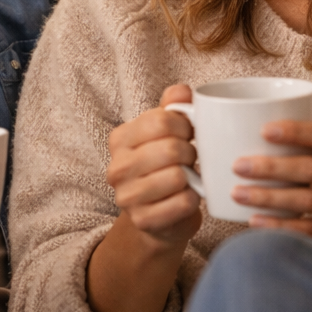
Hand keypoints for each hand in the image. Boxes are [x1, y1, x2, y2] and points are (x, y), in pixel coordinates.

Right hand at [105, 84, 202, 250]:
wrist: (159, 217)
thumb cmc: (164, 167)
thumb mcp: (165, 134)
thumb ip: (172, 108)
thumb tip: (182, 91)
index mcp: (120, 138)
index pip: (161, 120)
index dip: (185, 126)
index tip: (189, 134)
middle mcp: (117, 167)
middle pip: (171, 149)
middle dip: (191, 153)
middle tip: (190, 159)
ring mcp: (127, 197)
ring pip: (177, 177)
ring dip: (193, 177)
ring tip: (188, 177)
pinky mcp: (143, 220)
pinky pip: (183, 202)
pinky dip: (194, 199)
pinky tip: (188, 196)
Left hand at [233, 121, 311, 311]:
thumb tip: (263, 135)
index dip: (296, 131)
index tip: (265, 130)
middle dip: (272, 167)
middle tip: (238, 164)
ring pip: (307, 202)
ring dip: (269, 198)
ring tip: (237, 193)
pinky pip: (310, 231)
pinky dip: (280, 227)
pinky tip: (255, 223)